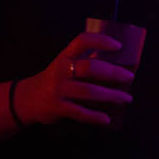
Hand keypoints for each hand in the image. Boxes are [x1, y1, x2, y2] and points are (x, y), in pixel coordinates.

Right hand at [12, 32, 134, 126]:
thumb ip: (87, 63)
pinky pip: (80, 113)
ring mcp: (58, 89)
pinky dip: (95, 116)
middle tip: (129, 78)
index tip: (118, 46)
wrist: (28, 98)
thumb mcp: (67, 65)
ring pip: (89, 92)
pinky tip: (107, 118)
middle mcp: (61, 70)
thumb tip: (120, 67)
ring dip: (111, 96)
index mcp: (65, 55)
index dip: (101, 41)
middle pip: (90, 68)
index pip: (82, 41)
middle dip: (113, 73)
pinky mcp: (57, 107)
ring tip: (126, 98)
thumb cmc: (57, 79)